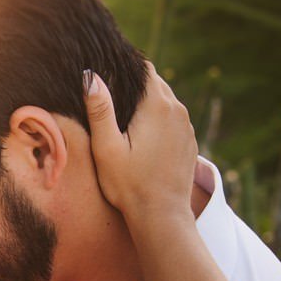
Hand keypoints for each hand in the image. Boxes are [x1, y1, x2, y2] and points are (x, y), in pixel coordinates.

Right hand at [84, 62, 197, 221]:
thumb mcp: (106, 148)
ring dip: (147, 102)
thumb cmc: (129, 185)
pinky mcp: (189, 142)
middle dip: (135, 83)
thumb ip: (100, 110)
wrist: (162, 216)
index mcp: (157, 106)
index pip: (144, 68)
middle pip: (155, 82)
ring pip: (165, 100)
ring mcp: (186, 127)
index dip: (126, 65)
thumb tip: (91, 76)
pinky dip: (158, 119)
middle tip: (111, 90)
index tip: (108, 67)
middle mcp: (177, 110)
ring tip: (124, 111)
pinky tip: (142, 134)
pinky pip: (173, 119)